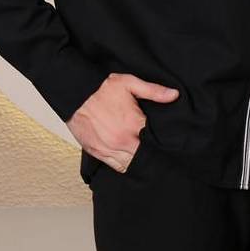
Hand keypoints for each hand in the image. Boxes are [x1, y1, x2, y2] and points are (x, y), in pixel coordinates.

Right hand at [66, 72, 180, 172]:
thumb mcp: (129, 83)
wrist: (75, 95)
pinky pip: (116, 167)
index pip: (154, 142)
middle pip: (143, 156)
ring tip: (143, 156)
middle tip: (156, 150)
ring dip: (137, 161)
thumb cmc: (101, 89)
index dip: (161, 142)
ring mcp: (109, 149)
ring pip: (130, 165)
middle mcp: (122, 140)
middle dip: (150, 154)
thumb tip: (174, 95)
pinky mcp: (98, 153)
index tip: (165, 141)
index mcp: (133, 124)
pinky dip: (124, 165)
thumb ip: (153, 91)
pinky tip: (129, 159)